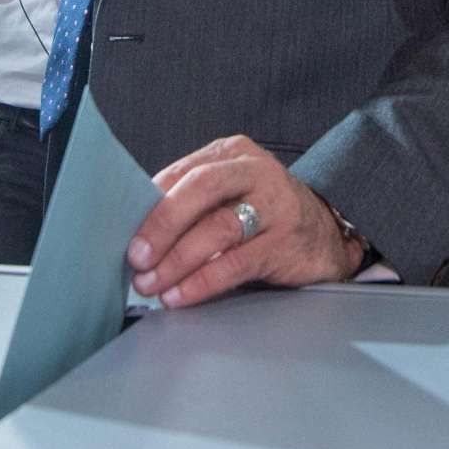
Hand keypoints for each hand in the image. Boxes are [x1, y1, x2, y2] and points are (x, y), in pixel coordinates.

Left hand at [126, 135, 361, 307]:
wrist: (325, 234)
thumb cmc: (262, 212)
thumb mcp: (230, 192)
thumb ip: (191, 200)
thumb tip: (136, 229)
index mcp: (232, 153)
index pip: (181, 173)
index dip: (149, 205)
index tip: (123, 232)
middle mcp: (255, 171)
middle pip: (200, 190)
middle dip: (161, 226)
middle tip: (136, 257)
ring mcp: (275, 205)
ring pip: (218, 228)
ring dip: (177, 260)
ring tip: (153, 283)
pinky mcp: (286, 242)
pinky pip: (237, 263)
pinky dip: (203, 282)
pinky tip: (181, 295)